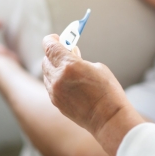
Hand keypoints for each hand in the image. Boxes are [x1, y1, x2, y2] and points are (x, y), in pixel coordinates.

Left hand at [42, 35, 143, 155]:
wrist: (108, 118)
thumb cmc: (108, 91)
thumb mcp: (97, 67)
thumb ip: (79, 60)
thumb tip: (70, 56)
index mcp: (69, 65)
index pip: (50, 46)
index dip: (51, 39)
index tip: (55, 37)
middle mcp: (58, 78)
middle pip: (46, 60)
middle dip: (54, 54)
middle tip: (65, 51)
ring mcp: (55, 92)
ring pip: (47, 74)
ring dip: (54, 68)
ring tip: (69, 69)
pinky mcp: (56, 102)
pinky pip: (50, 86)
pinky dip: (56, 80)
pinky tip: (69, 82)